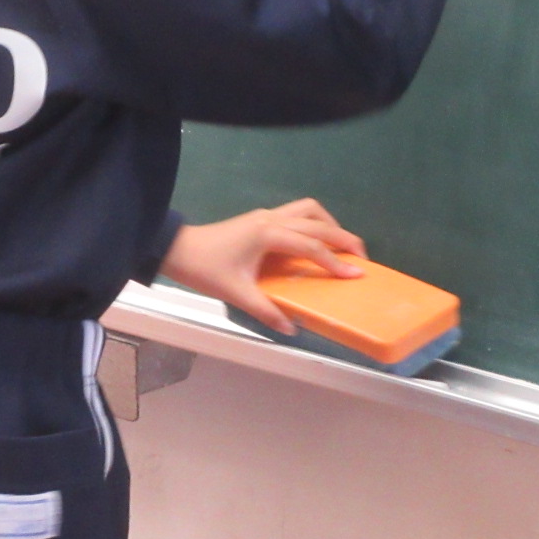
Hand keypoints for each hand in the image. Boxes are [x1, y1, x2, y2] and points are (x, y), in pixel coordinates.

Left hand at [158, 198, 366, 334]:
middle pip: (318, 222)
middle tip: (361, 259)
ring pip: (308, 209)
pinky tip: (316, 243)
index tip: (357, 275)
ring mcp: (265, 215)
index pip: (311, 246)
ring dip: (329, 224)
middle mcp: (270, 219)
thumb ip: (265, 311)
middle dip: (343, 238)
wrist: (177, 248)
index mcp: (267, 235)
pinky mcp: (260, 217)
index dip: (336, 262)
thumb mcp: (236, 293)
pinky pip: (296, 212)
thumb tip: (290, 328)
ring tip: (341, 248)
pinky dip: (314, 223)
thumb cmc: (204, 269)